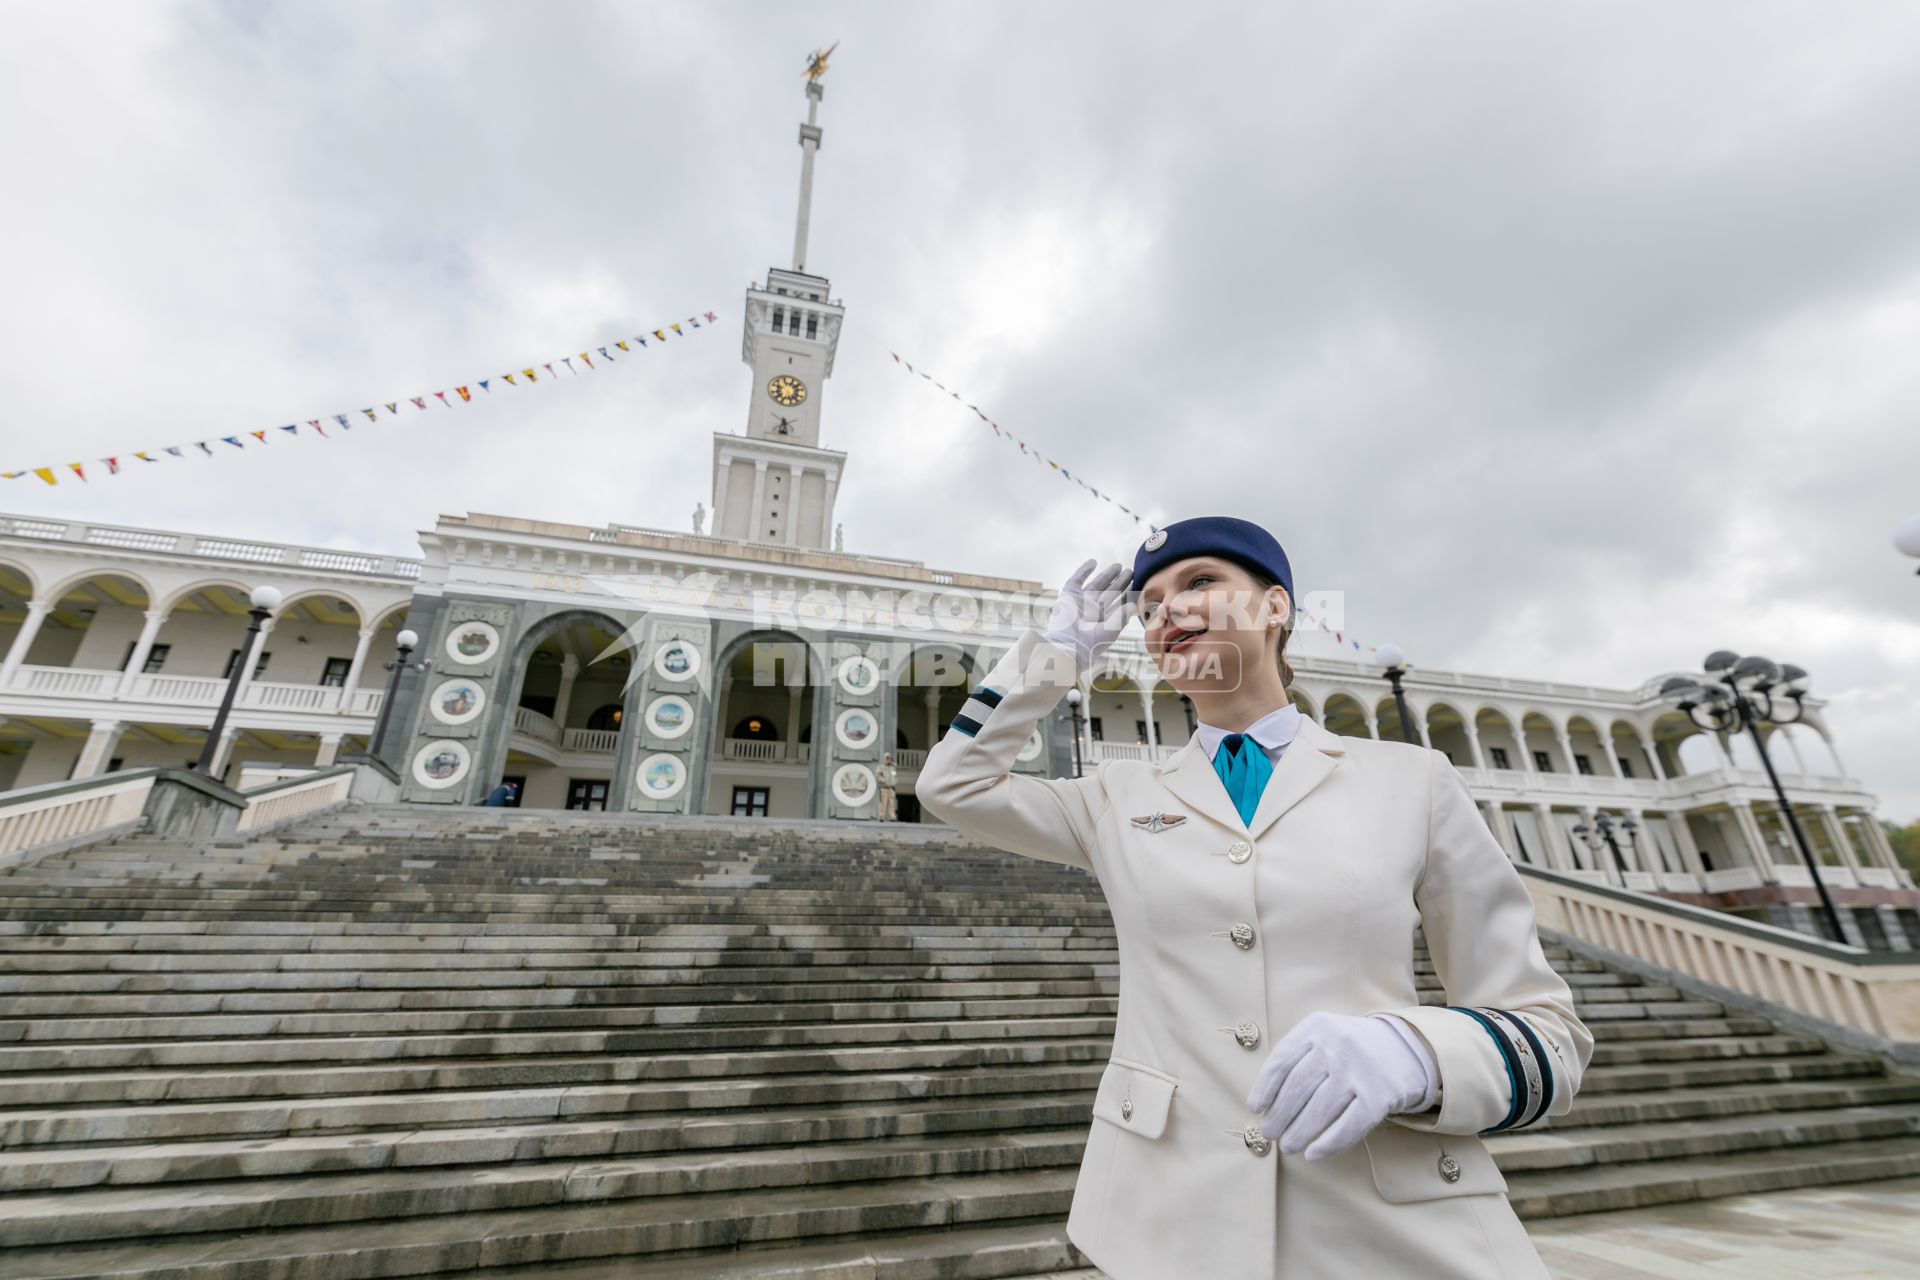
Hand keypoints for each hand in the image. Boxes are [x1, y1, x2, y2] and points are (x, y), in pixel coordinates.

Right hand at [1043, 558, 1129, 671]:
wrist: (1067, 645)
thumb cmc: (1090, 644)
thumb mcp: (1111, 630)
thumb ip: (1123, 616)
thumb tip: (1135, 604)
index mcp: (1103, 620)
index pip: (1118, 603)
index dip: (1127, 593)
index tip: (1138, 584)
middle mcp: (1092, 610)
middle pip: (1109, 592)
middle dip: (1120, 582)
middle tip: (1130, 571)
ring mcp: (1080, 602)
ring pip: (1096, 584)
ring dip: (1107, 575)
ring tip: (1118, 566)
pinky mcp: (1068, 595)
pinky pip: (1076, 579)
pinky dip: (1084, 570)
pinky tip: (1093, 562)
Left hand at [1245, 1011, 1433, 1161]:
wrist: (1404, 1048)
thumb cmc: (1349, 1048)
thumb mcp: (1322, 1035)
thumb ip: (1295, 1057)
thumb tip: (1263, 1103)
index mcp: (1316, 1027)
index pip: (1281, 1062)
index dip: (1264, 1088)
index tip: (1255, 1108)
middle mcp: (1337, 1045)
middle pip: (1297, 1088)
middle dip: (1278, 1116)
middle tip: (1268, 1133)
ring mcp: (1359, 1070)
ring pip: (1319, 1110)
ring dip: (1298, 1133)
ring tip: (1287, 1146)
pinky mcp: (1379, 1096)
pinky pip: (1348, 1126)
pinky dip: (1328, 1144)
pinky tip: (1313, 1154)